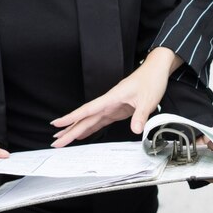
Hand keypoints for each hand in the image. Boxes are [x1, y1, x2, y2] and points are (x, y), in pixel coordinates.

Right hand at [50, 48, 180, 146]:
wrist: (156, 70)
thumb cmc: (151, 80)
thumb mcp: (148, 99)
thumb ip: (140, 115)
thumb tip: (135, 130)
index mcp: (112, 98)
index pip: (87, 110)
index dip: (71, 117)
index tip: (57, 123)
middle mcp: (108, 103)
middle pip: (85, 118)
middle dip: (69, 130)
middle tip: (56, 142)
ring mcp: (111, 107)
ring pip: (90, 120)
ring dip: (76, 130)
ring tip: (63, 139)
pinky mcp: (117, 110)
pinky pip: (100, 121)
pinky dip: (90, 129)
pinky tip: (82, 135)